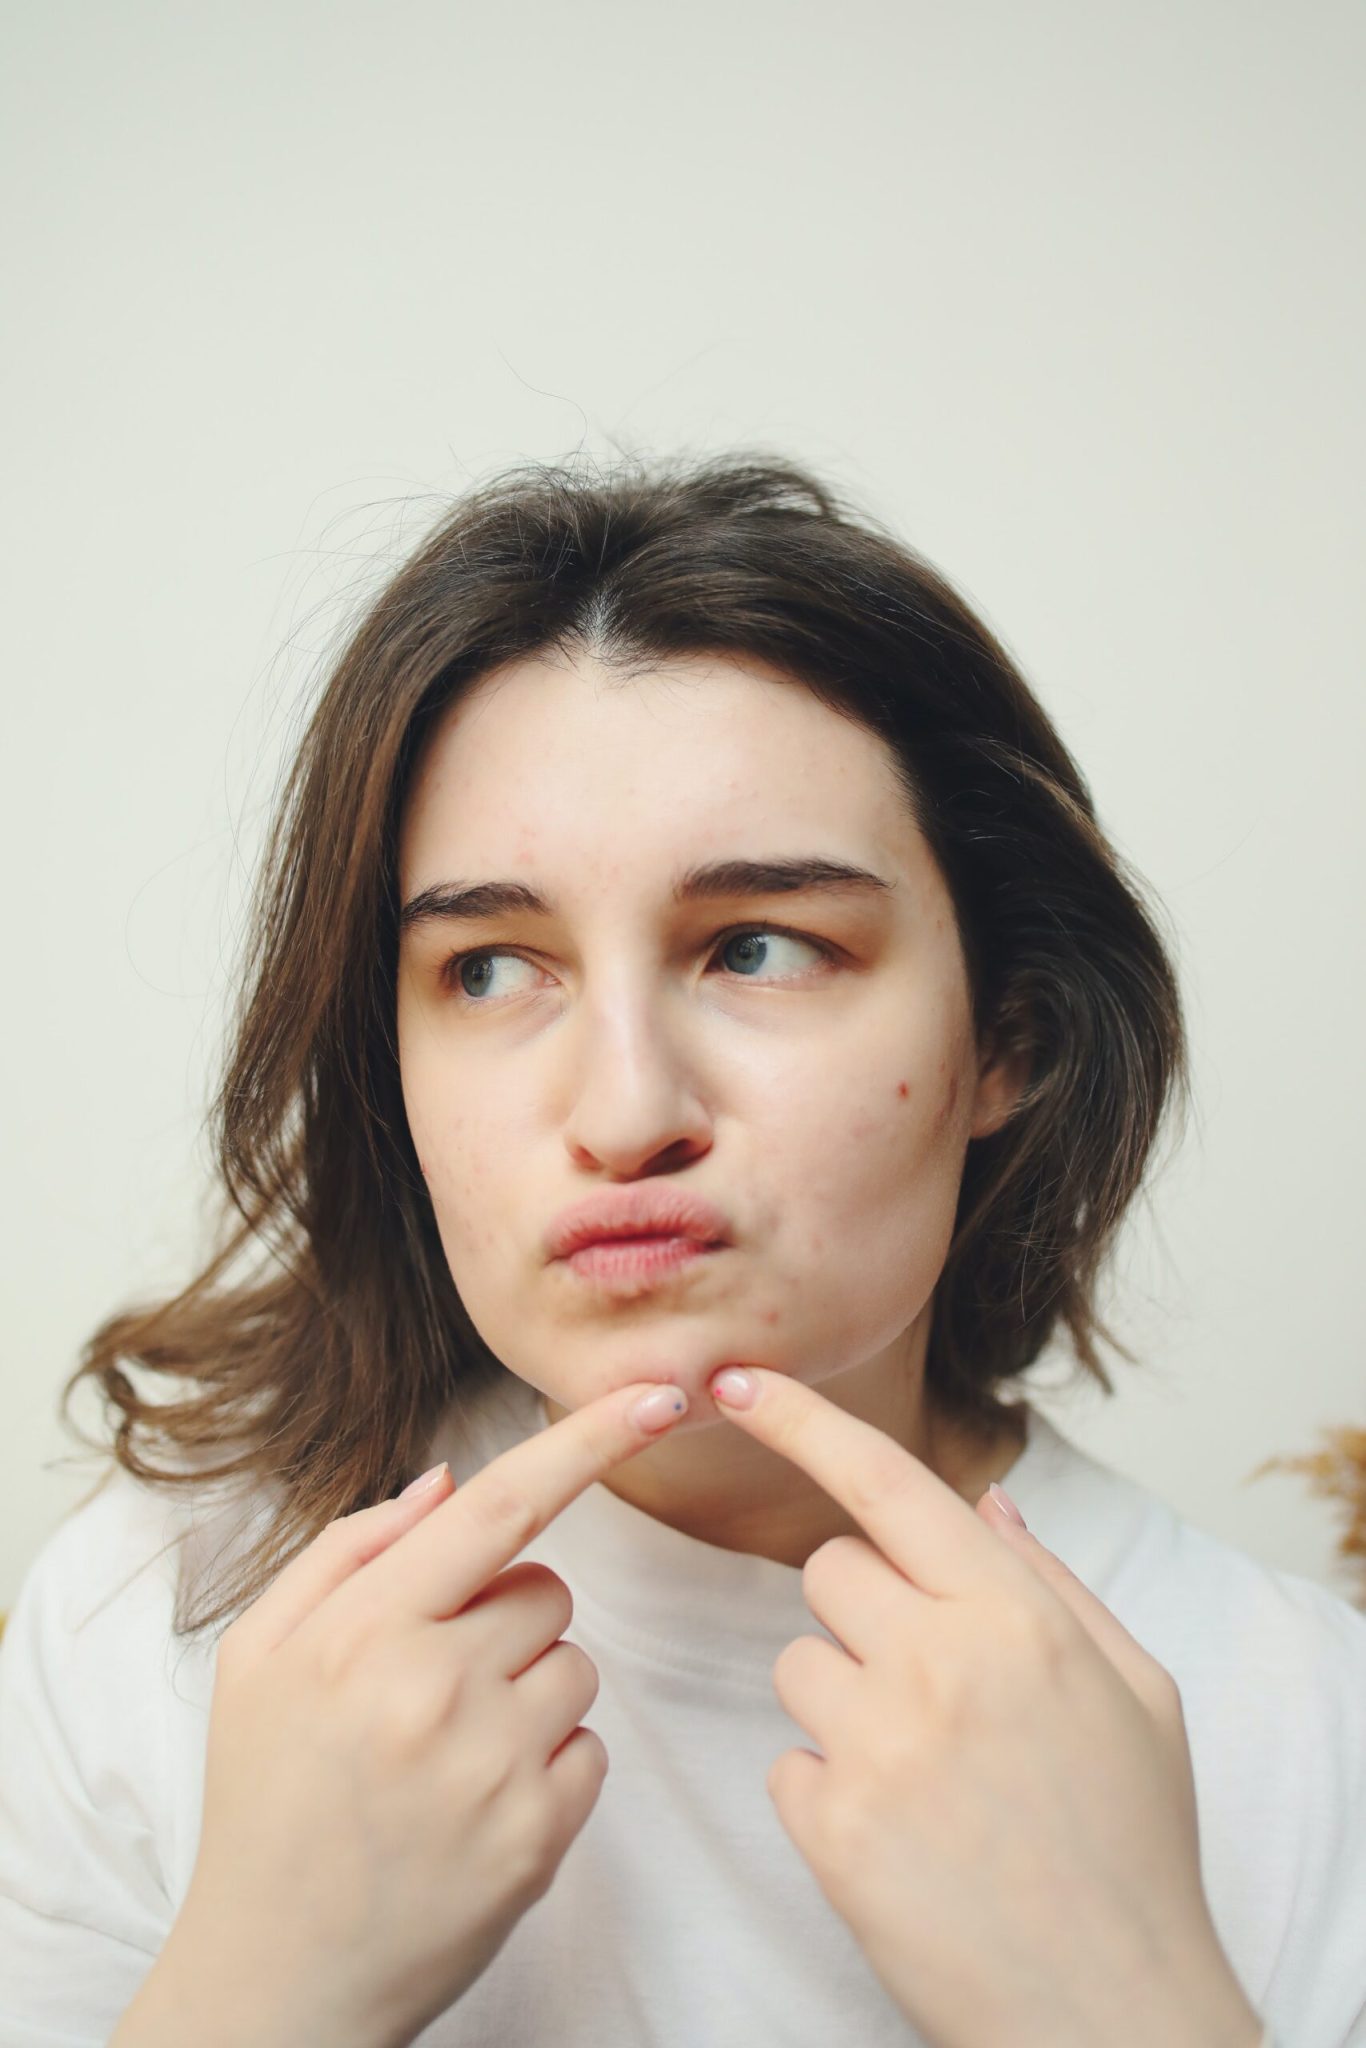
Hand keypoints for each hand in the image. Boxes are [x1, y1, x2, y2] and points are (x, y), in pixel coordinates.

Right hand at [165, 1378, 690, 2047]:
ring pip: (577, 1667)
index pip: (501, 1506)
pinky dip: (548, 1764)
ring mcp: (493, 1767)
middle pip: (547, 1590)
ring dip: (530, 1692)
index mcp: (363, 1631)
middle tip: (431, 1687)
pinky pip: (589, 1748)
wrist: (277, 1979)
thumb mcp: (259, 1657)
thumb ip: (349, 1552)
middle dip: (507, 1617)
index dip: (586, 1440)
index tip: (656, 1394)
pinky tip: (476, 1804)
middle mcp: (434, 1689)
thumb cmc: (268, 1801)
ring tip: (448, 1753)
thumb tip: (446, 1481)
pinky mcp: (539, 1836)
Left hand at [708, 1366, 1263, 2047]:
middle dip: (863, 1612)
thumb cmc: (1132, 1848)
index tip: (735, 1378)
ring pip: (800, 1662)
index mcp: (1016, 1615)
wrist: (1116, 2015)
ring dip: (843, 1702)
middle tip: (929, 1689)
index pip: (886, 1481)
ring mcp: (879, 1745)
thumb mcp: (1138, 1693)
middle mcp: (939, 1662)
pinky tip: (902, 1838)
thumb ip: (1053, 1584)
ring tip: (925, 1777)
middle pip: (828, 1571)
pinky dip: (829, 1790)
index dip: (802, 1420)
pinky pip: (788, 1761)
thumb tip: (985, 1503)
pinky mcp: (831, 1828)